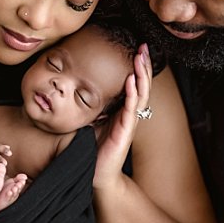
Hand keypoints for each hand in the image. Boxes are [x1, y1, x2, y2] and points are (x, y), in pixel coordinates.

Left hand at [93, 44, 153, 191]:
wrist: (96, 175)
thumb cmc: (93, 149)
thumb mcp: (92, 121)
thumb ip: (93, 106)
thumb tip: (80, 86)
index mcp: (123, 111)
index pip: (134, 85)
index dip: (137, 68)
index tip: (138, 49)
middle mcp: (129, 115)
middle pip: (141, 86)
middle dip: (144, 65)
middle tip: (143, 47)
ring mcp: (129, 123)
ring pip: (140, 94)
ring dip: (141, 75)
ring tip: (140, 58)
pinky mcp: (125, 131)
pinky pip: (130, 109)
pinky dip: (132, 93)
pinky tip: (131, 80)